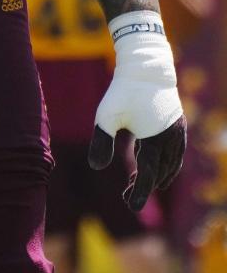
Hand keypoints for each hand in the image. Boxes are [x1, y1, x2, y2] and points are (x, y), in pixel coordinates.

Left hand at [88, 18, 186, 210]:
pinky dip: (163, 164)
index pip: (148, 176)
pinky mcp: (177, 125)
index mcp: (156, 140)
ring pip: (171, 165)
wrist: (145, 66)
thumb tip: (96, 168)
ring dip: (155, 177)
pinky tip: (149, 164)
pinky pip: (174, 153)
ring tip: (137, 184)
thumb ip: (101, 141)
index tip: (130, 207)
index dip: (139, 193)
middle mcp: (171, 140)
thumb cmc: (123, 90)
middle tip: (127, 196)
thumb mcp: (106, 115)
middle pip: (160, 174)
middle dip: (145, 187)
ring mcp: (177, 133)